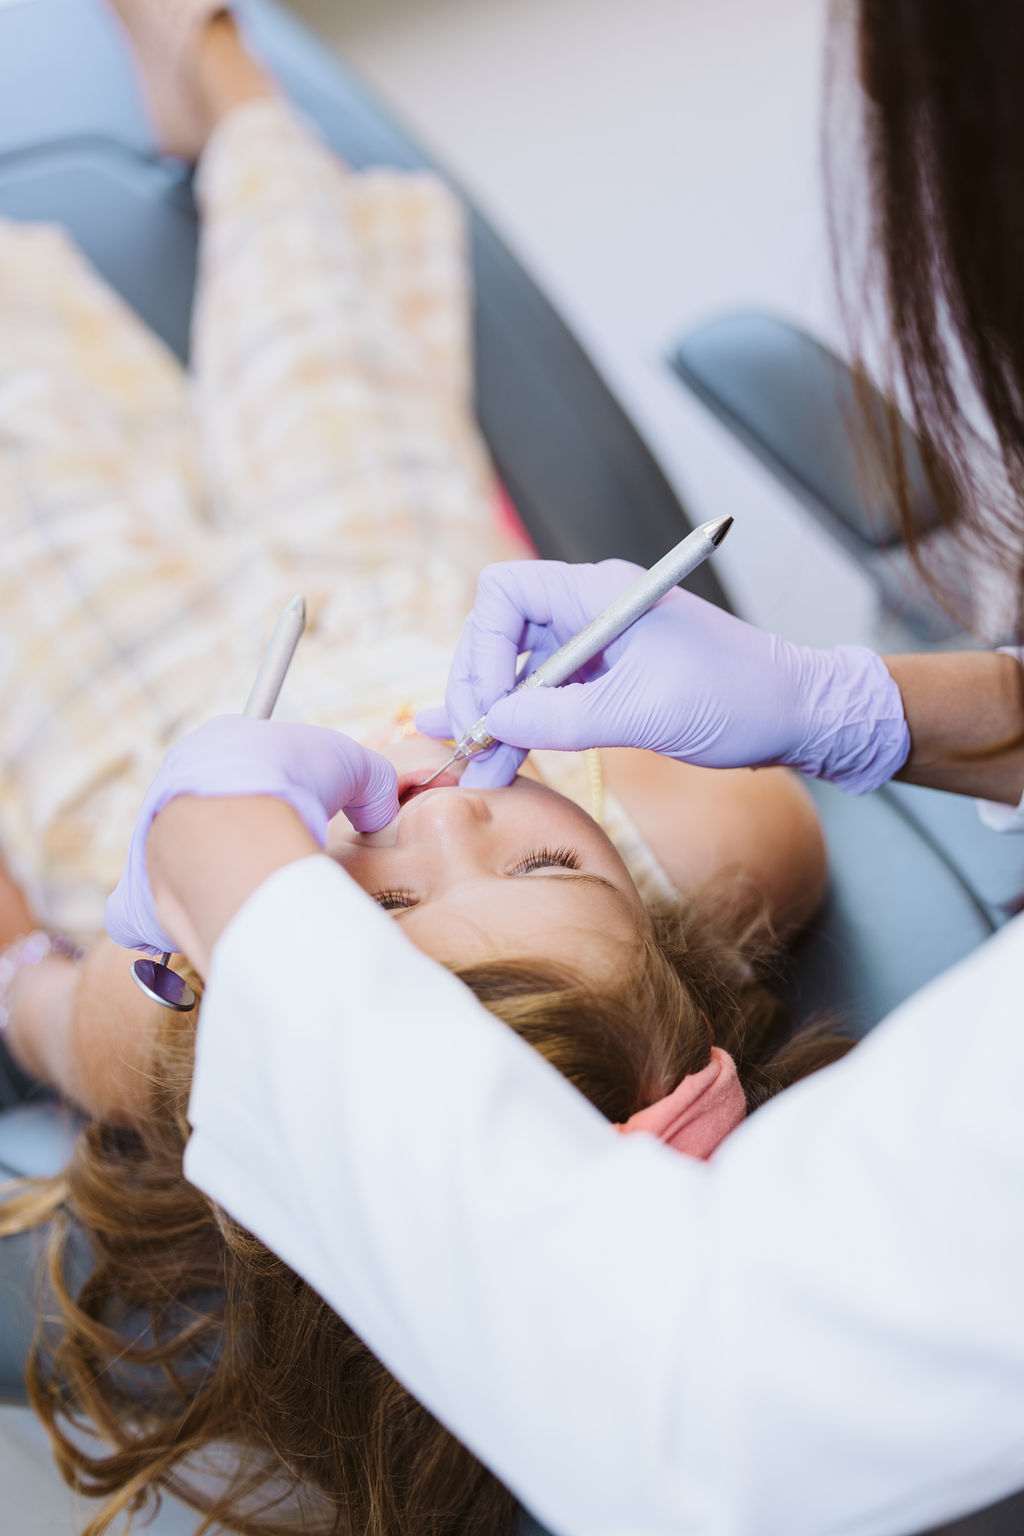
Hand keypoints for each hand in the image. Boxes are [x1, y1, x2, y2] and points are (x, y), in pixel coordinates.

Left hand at [105, 716, 398, 955]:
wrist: (231, 833)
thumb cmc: (289, 786)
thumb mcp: (354, 765)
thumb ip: (372, 783)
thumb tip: (377, 810)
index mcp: (217, 745)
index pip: (253, 763)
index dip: (289, 785)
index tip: (309, 807)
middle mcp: (174, 786)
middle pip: (219, 811)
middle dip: (254, 830)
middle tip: (287, 847)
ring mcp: (151, 839)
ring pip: (190, 858)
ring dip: (222, 872)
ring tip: (262, 885)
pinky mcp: (139, 895)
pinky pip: (147, 911)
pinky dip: (174, 920)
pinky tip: (207, 923)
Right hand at [417, 560, 908, 791]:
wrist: (798, 715)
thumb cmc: (738, 699)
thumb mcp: (644, 713)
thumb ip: (562, 718)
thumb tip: (494, 724)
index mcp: (600, 595)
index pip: (505, 593)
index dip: (482, 648)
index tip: (491, 707)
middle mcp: (590, 612)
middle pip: (499, 633)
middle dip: (477, 688)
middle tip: (471, 744)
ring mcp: (596, 646)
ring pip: (518, 670)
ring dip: (493, 716)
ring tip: (472, 767)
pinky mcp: (607, 680)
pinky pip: (547, 696)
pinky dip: (521, 724)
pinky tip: (491, 751)